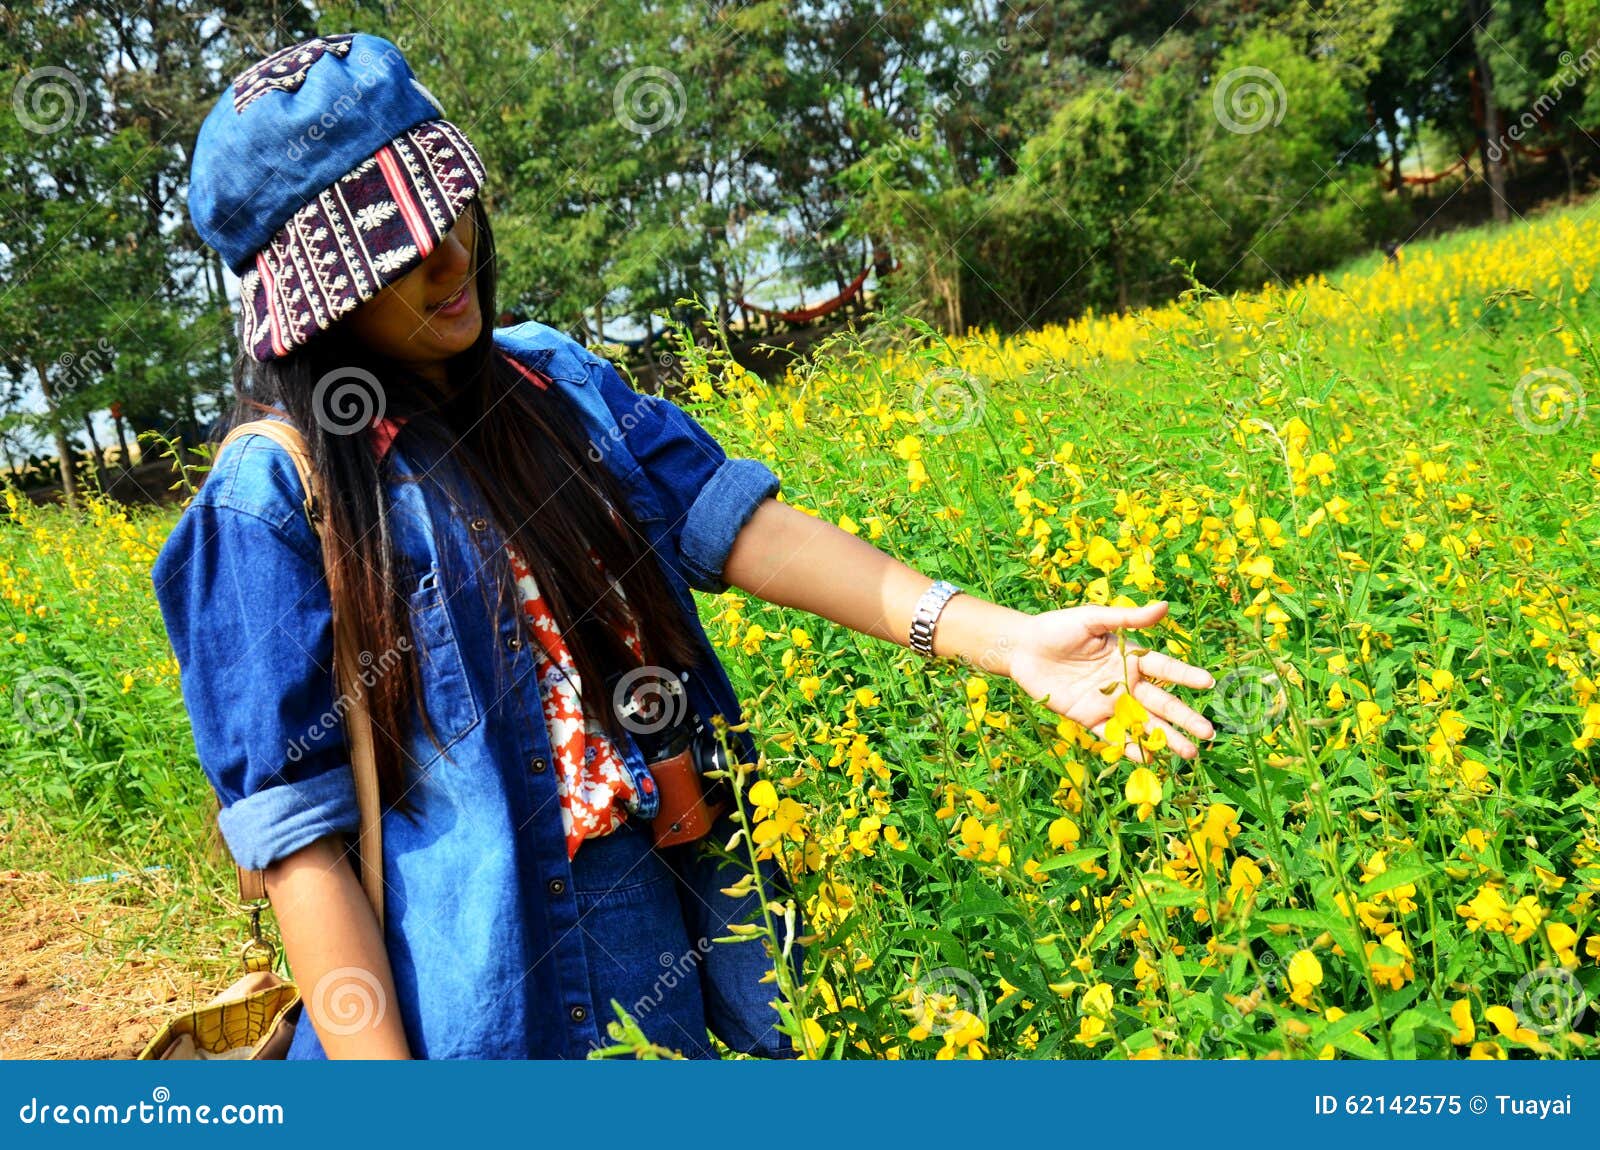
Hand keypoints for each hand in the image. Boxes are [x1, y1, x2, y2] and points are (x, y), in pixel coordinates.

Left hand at [1004, 601, 1215, 761]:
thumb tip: (1164, 606)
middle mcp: (1125, 682)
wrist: (1022, 649)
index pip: (1166, 668)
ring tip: (1190, 754)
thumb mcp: (1093, 619)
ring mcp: (1108, 702)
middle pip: (1161, 703)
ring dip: (1166, 738)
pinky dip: (1130, 747)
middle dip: (1185, 718)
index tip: (1209, 683)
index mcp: (1130, 657)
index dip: (1186, 676)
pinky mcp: (1088, 718)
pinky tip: (1149, 759)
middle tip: (1209, 732)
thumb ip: (1127, 619)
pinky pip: (1112, 736)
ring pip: (1143, 723)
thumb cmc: (1057, 628)